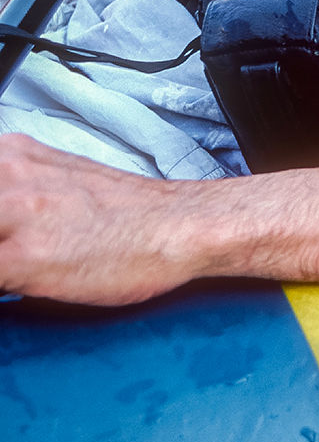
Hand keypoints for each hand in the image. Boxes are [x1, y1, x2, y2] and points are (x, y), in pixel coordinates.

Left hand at [0, 134, 206, 304]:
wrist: (179, 226)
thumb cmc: (128, 216)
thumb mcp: (59, 181)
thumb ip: (18, 191)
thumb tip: (8, 216)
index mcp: (11, 155)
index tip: (6, 237)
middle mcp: (8, 175)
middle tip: (15, 250)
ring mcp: (14, 214)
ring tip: (18, 267)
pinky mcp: (25, 257)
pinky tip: (16, 286)